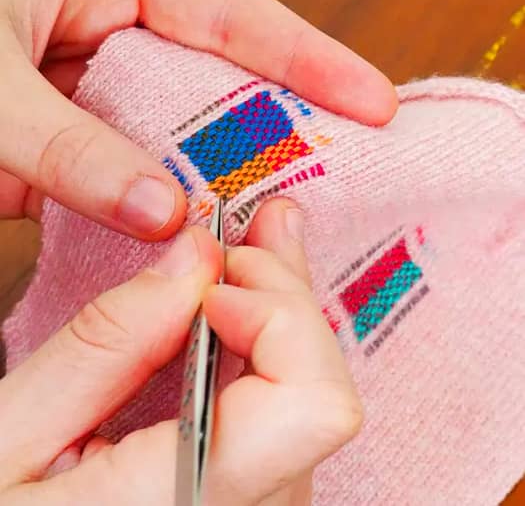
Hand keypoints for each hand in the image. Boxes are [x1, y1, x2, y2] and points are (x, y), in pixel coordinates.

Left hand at [0, 0, 396, 239]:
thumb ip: (72, 148)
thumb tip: (164, 211)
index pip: (229, 9)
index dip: (307, 56)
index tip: (371, 99)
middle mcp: (114, 22)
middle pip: (220, 74)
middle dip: (279, 123)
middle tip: (344, 167)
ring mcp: (99, 84)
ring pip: (184, 133)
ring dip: (224, 177)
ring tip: (286, 213)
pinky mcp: (77, 140)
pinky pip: (141, 172)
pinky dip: (169, 208)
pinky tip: (204, 238)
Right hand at [0, 198, 361, 504]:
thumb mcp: (11, 430)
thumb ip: (106, 342)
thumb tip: (197, 253)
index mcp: (182, 505)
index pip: (312, 404)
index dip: (278, 319)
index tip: (213, 284)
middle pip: (319, 388)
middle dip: (277, 294)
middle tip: (231, 240)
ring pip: (312, 398)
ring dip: (276, 313)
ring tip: (244, 256)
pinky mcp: (250, 498)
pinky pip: (292, 416)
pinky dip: (269, 348)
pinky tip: (240, 309)